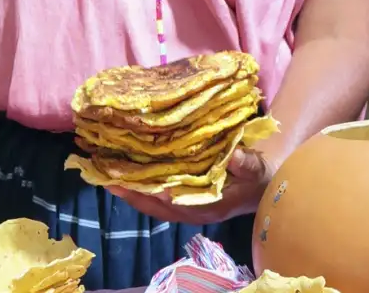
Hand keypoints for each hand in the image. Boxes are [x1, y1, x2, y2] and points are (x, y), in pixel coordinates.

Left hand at [108, 147, 277, 224]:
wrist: (262, 187)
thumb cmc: (259, 177)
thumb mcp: (257, 169)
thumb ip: (246, 163)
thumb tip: (233, 156)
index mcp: (209, 205)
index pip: (175, 201)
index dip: (154, 191)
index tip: (134, 180)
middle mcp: (192, 211)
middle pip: (156, 206)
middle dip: (131, 192)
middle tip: (105, 176)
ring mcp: (186, 209)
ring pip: (152, 204)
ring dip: (131, 191)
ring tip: (106, 175)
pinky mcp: (182, 202)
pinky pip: (156, 199)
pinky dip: (140, 188)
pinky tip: (124, 175)